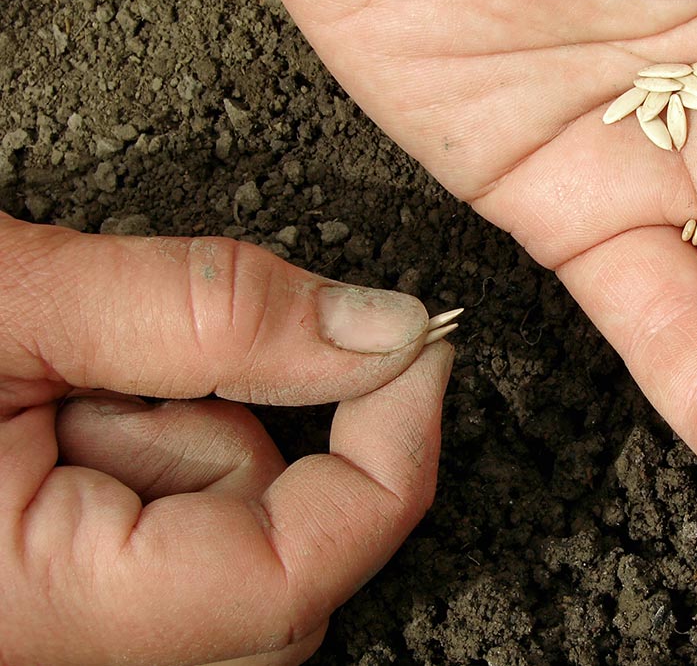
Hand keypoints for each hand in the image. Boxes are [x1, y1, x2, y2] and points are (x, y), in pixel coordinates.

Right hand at [0, 214, 452, 664]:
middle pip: (272, 577)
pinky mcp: (52, 596)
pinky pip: (163, 547)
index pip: (293, 577)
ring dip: (179, 445)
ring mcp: (53, 630)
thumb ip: (206, 315)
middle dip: (243, 441)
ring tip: (61, 388)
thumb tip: (376, 329)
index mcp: (37, 607)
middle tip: (144, 363)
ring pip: (222, 555)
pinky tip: (60, 418)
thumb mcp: (16, 302)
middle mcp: (52, 653)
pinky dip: (147, 461)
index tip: (420, 357)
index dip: (388, 460)